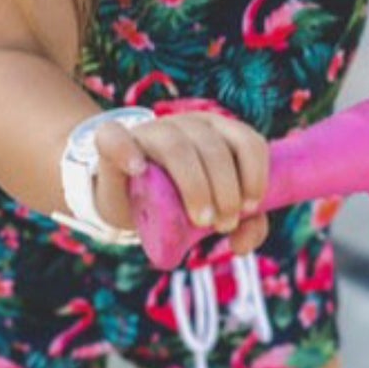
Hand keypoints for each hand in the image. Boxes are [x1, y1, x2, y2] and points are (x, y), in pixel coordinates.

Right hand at [92, 110, 271, 254]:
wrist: (125, 199)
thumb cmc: (178, 202)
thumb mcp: (214, 209)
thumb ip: (241, 223)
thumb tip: (243, 243)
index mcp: (217, 132)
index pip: (246, 140)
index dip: (255, 172)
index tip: (251, 206)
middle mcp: (187, 125)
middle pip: (214, 149)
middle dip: (227, 190)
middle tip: (223, 224)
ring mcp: (150, 131)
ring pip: (177, 147)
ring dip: (195, 184)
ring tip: (200, 220)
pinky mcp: (113, 143)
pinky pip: (114, 136)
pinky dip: (126, 150)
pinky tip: (137, 168)